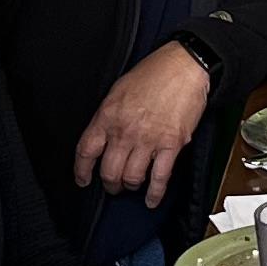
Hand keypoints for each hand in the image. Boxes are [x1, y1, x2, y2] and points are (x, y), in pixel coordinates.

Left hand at [75, 39, 214, 201]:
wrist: (185, 66)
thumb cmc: (154, 72)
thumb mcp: (118, 90)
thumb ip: (109, 115)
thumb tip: (104, 136)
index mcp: (108, 116)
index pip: (86, 151)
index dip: (82, 170)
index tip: (83, 179)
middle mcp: (124, 131)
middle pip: (109, 171)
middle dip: (110, 184)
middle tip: (112, 186)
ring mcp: (148, 140)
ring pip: (131, 178)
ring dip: (130, 187)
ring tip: (132, 186)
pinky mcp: (171, 145)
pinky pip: (159, 178)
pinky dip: (154, 193)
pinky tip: (151, 200)